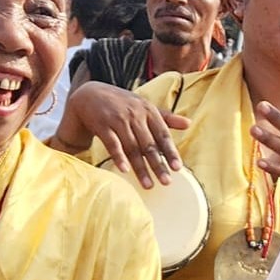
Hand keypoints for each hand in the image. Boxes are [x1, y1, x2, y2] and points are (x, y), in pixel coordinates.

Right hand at [55, 81, 189, 187]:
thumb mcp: (144, 107)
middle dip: (158, 165)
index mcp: (148, 111)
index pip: (162, 134)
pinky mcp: (102, 125)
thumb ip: (166, 117)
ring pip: (132, 147)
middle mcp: (135, 114)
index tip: (177, 168)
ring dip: (140, 168)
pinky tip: (125, 170)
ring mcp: (118, 119)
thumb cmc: (122, 104)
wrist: (90, 94)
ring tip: (148, 185)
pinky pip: (112, 144)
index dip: (170, 152)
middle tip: (166, 182)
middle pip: (149, 144)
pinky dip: (118, 157)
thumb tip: (189, 124)